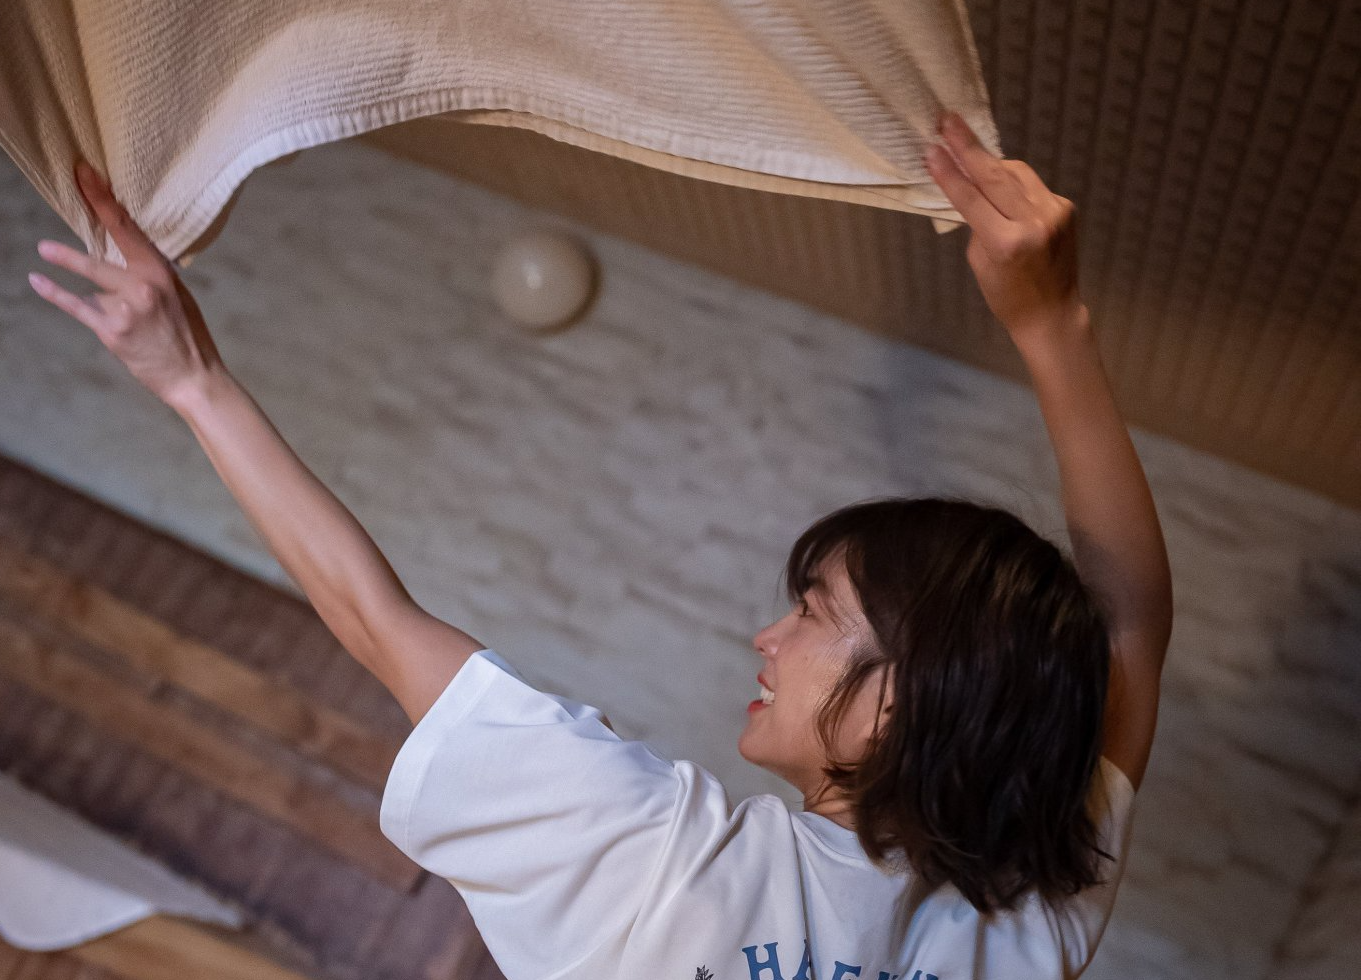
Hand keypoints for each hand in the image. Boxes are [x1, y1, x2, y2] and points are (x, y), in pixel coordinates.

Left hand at [28, 161, 223, 407]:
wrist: (194, 377)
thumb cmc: (189, 337)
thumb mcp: (178, 296)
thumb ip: (151, 276)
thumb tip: (121, 261)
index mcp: (162, 273)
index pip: (126, 229)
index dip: (102, 200)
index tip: (86, 175)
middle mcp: (143, 286)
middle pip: (100, 252)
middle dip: (83, 222)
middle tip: (67, 194)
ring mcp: (126, 308)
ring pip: (92, 282)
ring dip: (70, 267)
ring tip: (44, 250)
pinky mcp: (111, 330)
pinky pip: (77, 306)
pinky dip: (56, 293)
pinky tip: (38, 281)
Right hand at [926, 113, 1086, 344]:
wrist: (1052, 312)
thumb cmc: (1007, 296)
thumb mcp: (981, 261)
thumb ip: (977, 222)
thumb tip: (973, 189)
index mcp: (1006, 243)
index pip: (970, 199)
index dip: (949, 173)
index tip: (931, 150)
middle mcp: (1034, 223)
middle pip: (994, 175)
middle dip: (968, 147)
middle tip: (947, 121)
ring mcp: (1054, 212)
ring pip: (1015, 173)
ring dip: (989, 160)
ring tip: (965, 144)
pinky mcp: (1065, 207)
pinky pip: (1030, 184)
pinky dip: (1011, 179)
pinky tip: (996, 177)